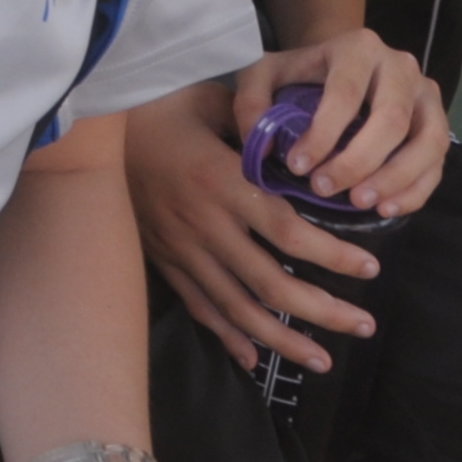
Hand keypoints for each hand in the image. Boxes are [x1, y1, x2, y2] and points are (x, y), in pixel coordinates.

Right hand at [123, 79, 390, 375]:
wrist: (91, 133)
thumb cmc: (159, 108)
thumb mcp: (211, 101)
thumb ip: (257, 125)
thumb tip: (303, 143)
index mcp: (220, 183)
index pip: (286, 231)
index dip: (331, 256)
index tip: (369, 270)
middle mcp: (203, 225)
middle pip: (270, 283)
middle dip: (322, 311)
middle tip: (363, 326)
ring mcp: (181, 250)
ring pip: (238, 308)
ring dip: (283, 339)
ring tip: (322, 360)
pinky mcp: (163, 262)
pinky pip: (199, 308)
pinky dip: (228, 337)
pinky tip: (254, 359)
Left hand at [236, 29, 449, 213]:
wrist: (342, 65)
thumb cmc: (302, 74)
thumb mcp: (265, 75)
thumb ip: (252, 103)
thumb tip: (261, 148)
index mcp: (358, 48)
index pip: (346, 93)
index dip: (323, 134)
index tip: (297, 167)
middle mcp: (400, 66)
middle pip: (392, 119)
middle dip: (358, 161)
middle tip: (325, 189)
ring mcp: (426, 95)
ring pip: (427, 141)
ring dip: (395, 178)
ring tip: (360, 203)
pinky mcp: (439, 123)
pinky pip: (438, 162)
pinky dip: (416, 190)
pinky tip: (386, 208)